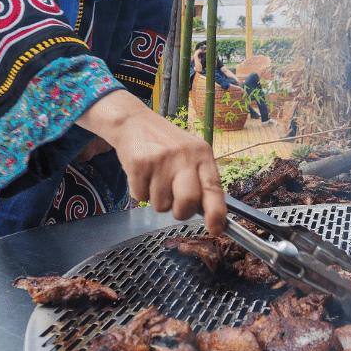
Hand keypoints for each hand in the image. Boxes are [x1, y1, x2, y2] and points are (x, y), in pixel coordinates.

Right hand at [76, 90, 226, 234]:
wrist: (134, 121)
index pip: (214, 188)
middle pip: (188, 202)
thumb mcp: (190, 154)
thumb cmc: (166, 144)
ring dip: (157, 200)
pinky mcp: (140, 163)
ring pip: (162, 205)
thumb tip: (210, 214)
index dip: (216, 213)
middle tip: (175, 204)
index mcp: (202, 154)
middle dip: (181, 212)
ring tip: (155, 179)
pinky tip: (142, 175)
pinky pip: (141, 197)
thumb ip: (201, 180)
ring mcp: (162, 159)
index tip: (216, 229)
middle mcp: (185, 155)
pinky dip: (139, 192)